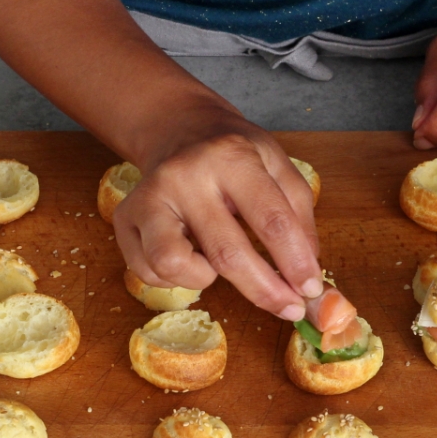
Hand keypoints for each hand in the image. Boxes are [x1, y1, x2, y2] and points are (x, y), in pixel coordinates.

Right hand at [113, 104, 322, 320]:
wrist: (178, 129)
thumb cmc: (233, 154)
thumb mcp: (276, 165)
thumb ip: (299, 218)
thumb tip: (307, 278)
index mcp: (231, 157)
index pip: (270, 219)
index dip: (295, 263)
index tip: (311, 289)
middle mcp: (185, 175)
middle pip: (226, 252)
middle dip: (264, 290)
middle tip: (288, 308)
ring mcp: (150, 197)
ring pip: (172, 265)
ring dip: (204, 280)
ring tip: (216, 265)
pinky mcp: (125, 217)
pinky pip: (149, 271)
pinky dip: (175, 279)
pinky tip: (190, 259)